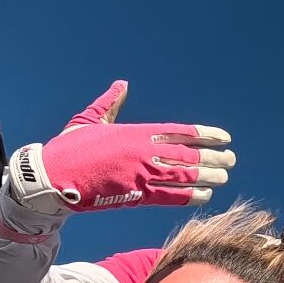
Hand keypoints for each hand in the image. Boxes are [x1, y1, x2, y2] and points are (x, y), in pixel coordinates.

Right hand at [6, 81, 234, 214]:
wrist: (52, 177)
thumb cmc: (69, 148)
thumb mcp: (89, 119)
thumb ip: (110, 104)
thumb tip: (122, 85)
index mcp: (136, 133)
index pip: (179, 131)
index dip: (204, 134)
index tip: (223, 137)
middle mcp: (143, 152)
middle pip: (187, 154)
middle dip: (212, 157)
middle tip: (232, 160)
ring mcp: (140, 175)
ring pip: (183, 175)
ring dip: (206, 177)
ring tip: (224, 177)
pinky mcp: (134, 196)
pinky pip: (169, 197)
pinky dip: (188, 196)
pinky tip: (205, 196)